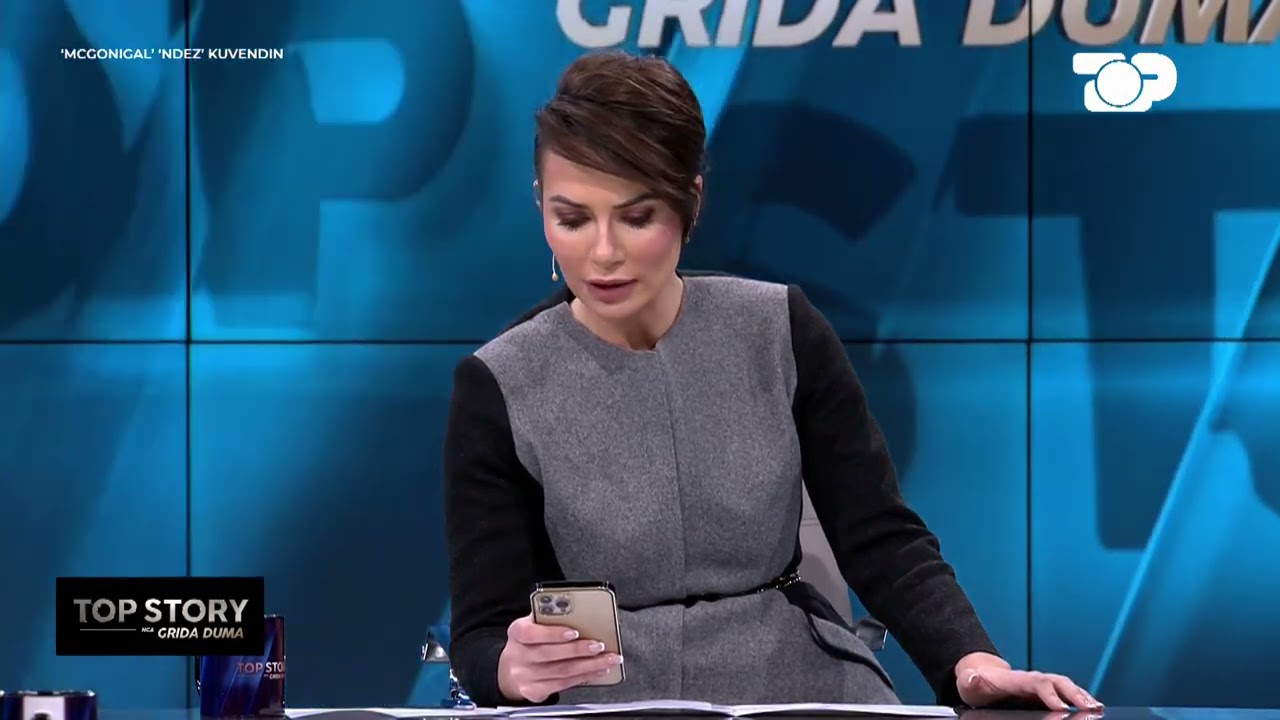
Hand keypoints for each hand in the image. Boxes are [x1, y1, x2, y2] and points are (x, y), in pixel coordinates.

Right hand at [497, 614, 622, 702]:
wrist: (511, 669)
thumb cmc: (529, 642)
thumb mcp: (532, 625)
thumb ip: (550, 619)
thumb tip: (581, 614)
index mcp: (517, 632)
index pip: (530, 633)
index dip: (553, 633)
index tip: (574, 632)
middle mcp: (518, 655)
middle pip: (550, 654)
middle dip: (579, 650)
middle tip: (599, 645)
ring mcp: (525, 676)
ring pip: (561, 671)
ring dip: (589, 665)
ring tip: (607, 658)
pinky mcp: (534, 691)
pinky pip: (563, 684)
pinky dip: (584, 677)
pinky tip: (597, 671)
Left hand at [956, 653, 1102, 710]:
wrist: (979, 674)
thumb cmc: (976, 682)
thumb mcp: (969, 682)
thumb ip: (971, 680)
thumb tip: (971, 678)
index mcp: (1014, 678)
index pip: (1036, 682)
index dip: (1050, 693)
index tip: (1062, 707)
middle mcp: (1030, 679)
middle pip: (1056, 682)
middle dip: (1074, 693)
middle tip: (1091, 707)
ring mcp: (1038, 685)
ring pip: (1064, 686)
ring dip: (1081, 695)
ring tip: (1097, 707)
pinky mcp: (1043, 692)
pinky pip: (1065, 693)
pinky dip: (1079, 698)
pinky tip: (1092, 707)